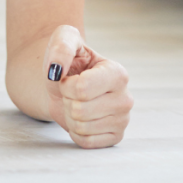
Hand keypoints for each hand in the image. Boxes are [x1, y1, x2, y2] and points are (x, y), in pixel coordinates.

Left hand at [43, 25, 132, 148]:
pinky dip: (75, 132)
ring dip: (70, 116)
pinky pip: (85, 142)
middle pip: (80, 111)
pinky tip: (81, 119)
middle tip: (73, 93)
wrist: (67, 84)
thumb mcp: (64, 40)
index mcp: (118, 73)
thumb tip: (56, 69)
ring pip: (81, 127)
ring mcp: (123, 119)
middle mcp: (126, 98)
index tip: (69, 78)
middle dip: (68, 101)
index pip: (82, 89)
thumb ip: (61, 48)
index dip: (66, 85)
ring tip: (77, 103)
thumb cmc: (69, 61)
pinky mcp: (116, 137)